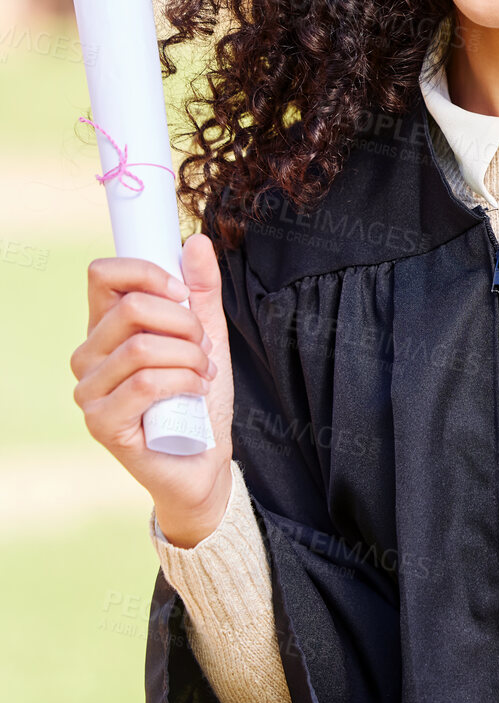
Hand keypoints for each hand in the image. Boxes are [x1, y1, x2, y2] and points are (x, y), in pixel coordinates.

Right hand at [70, 231, 234, 545]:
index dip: (146, 272)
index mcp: (104, 329)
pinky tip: (197, 390)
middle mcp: (87, 356)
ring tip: (205, 372)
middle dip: (184, 322)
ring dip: (190, 356)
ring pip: (142, 347)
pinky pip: (144, 383)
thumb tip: (196, 241)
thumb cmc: (198, 399)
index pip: (102, 275)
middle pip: (131, 308)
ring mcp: (88, 392)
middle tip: (204, 347)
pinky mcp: (101, 423)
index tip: (182, 292)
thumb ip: (202, 291)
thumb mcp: (208, 336)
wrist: (204, 461)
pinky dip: (182, 381)